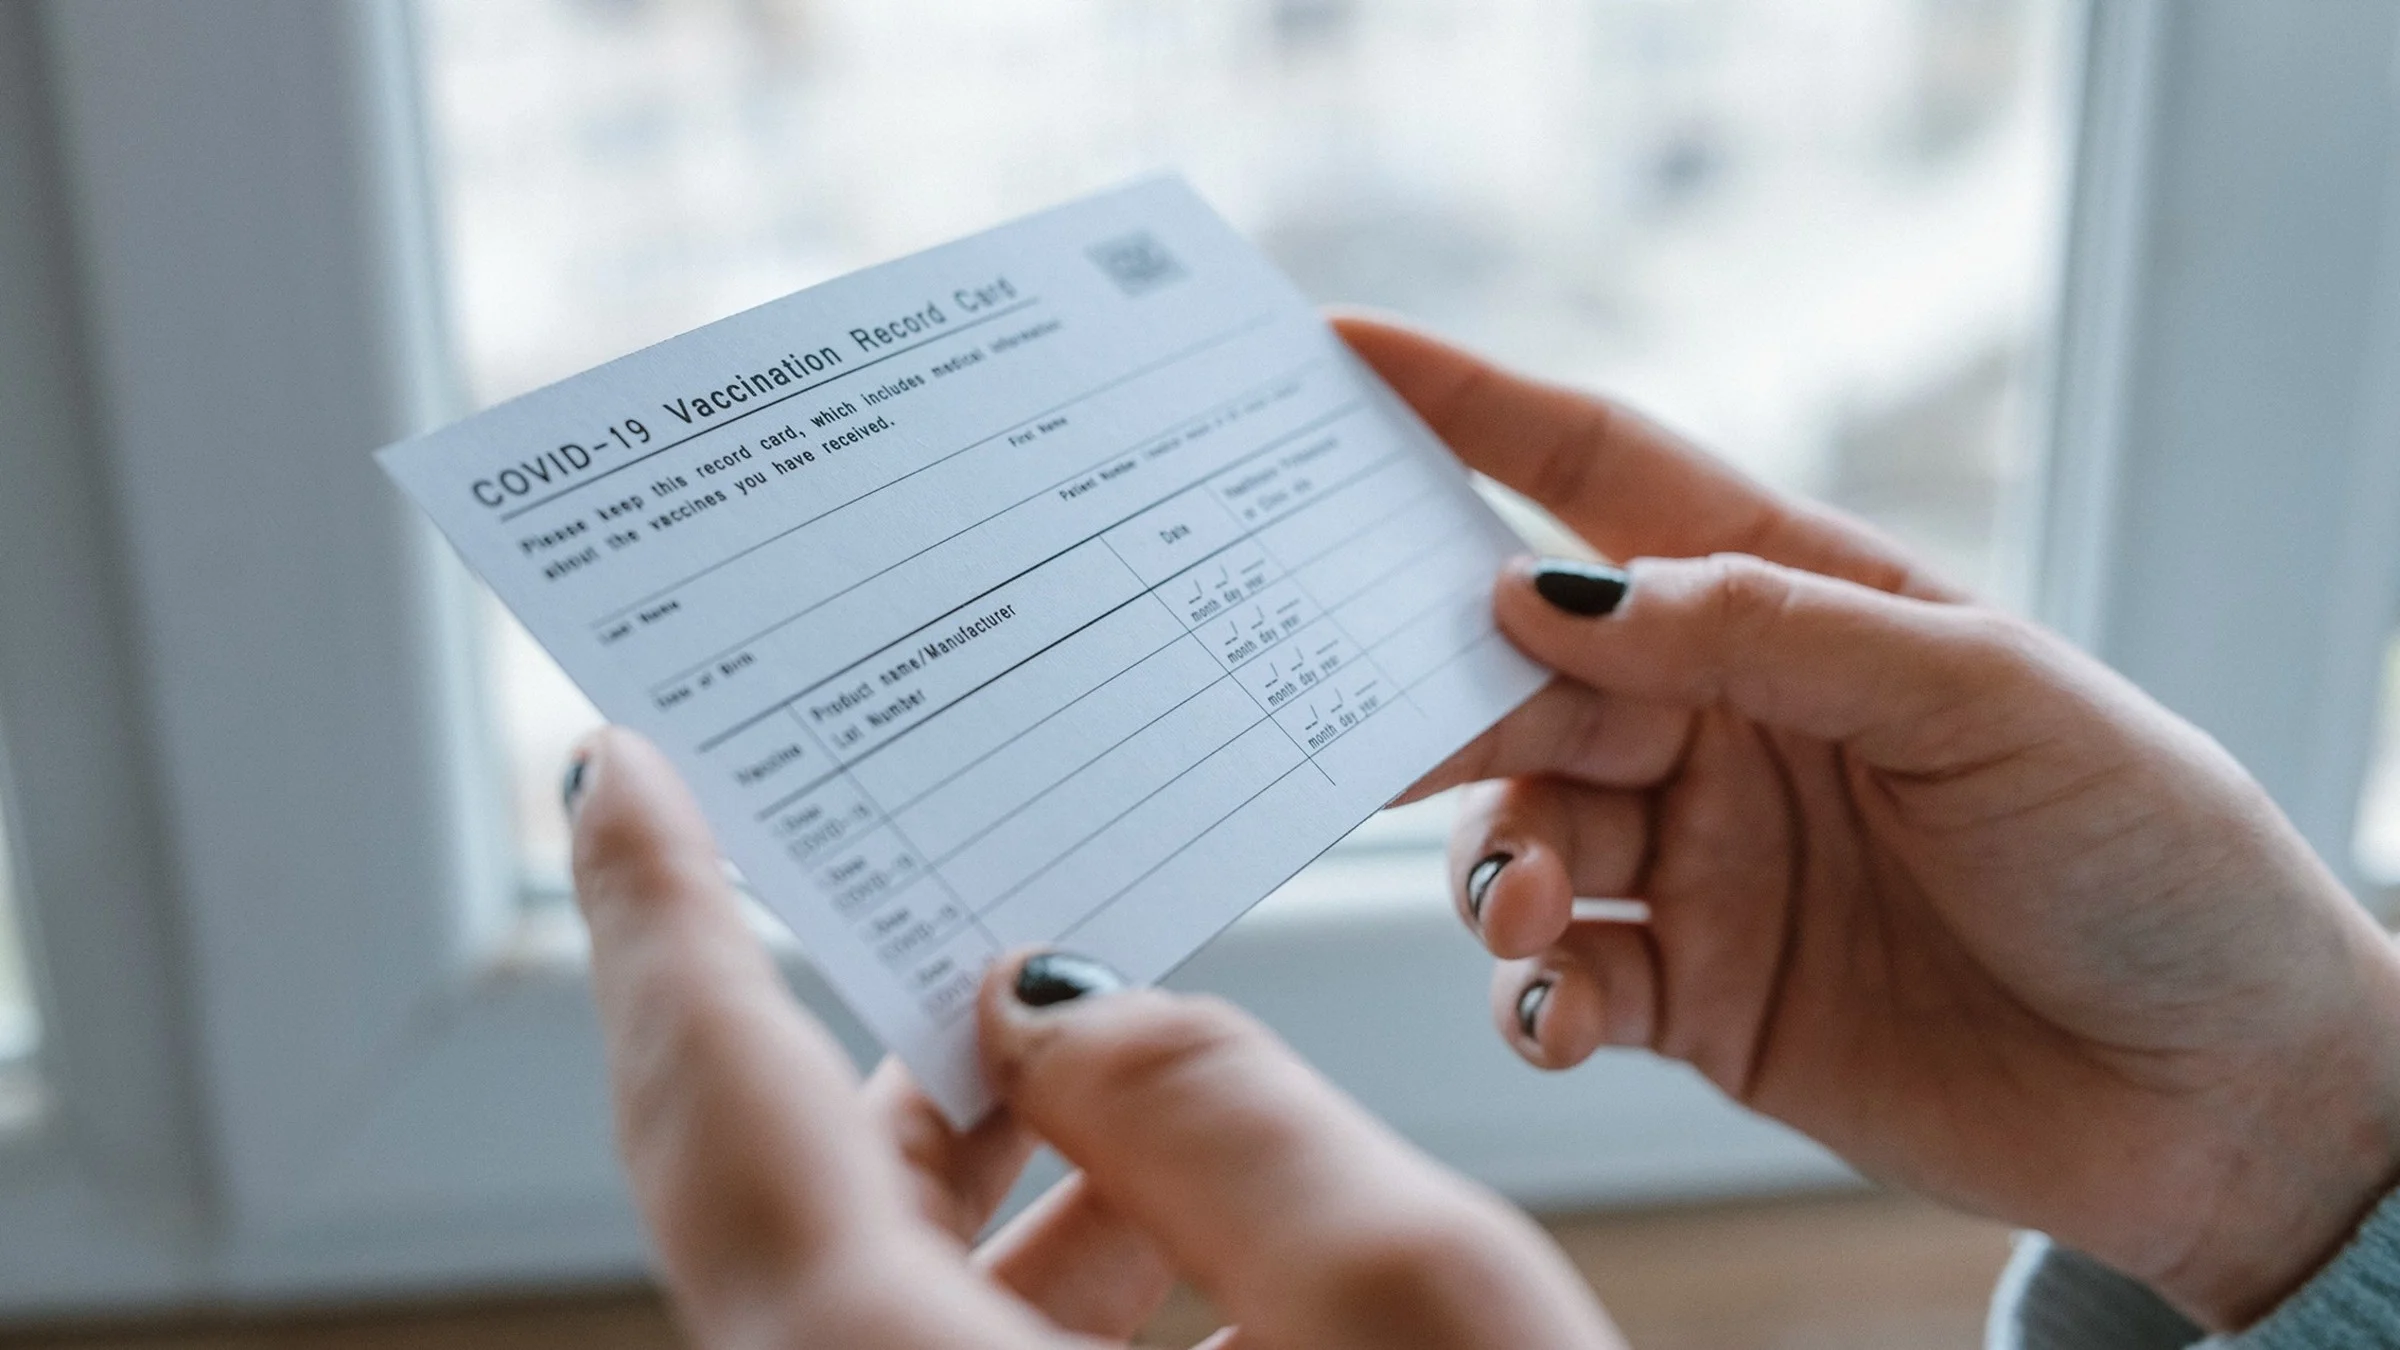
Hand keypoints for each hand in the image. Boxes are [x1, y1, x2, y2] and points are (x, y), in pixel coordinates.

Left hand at [567, 727, 1623, 1349]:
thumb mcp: (1420, 1316)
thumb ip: (1226, 1110)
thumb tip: (1065, 1009)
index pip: (719, 1105)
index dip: (657, 912)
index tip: (621, 765)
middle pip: (792, 1193)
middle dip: (873, 1018)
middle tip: (923, 858)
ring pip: (884, 1286)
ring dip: (994, 1152)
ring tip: (1096, 1022)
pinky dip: (1040, 1268)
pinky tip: (1163, 1198)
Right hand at [1338, 313, 2399, 1329]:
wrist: (2225, 1092)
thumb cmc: (2148, 852)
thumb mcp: (1981, 696)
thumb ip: (1763, 633)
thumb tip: (1547, 593)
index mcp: (1795, 601)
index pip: (1601, 477)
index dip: (1467, 407)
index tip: (1338, 358)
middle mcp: (1722, 719)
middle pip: (1522, 672)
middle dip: (1439, 689)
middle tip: (1376, 722)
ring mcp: (1703, 860)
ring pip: (1516, 832)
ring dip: (1495, 864)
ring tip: (1539, 908)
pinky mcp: (1696, 997)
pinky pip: (1559, 981)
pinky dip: (1530, 995)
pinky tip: (1562, 1009)